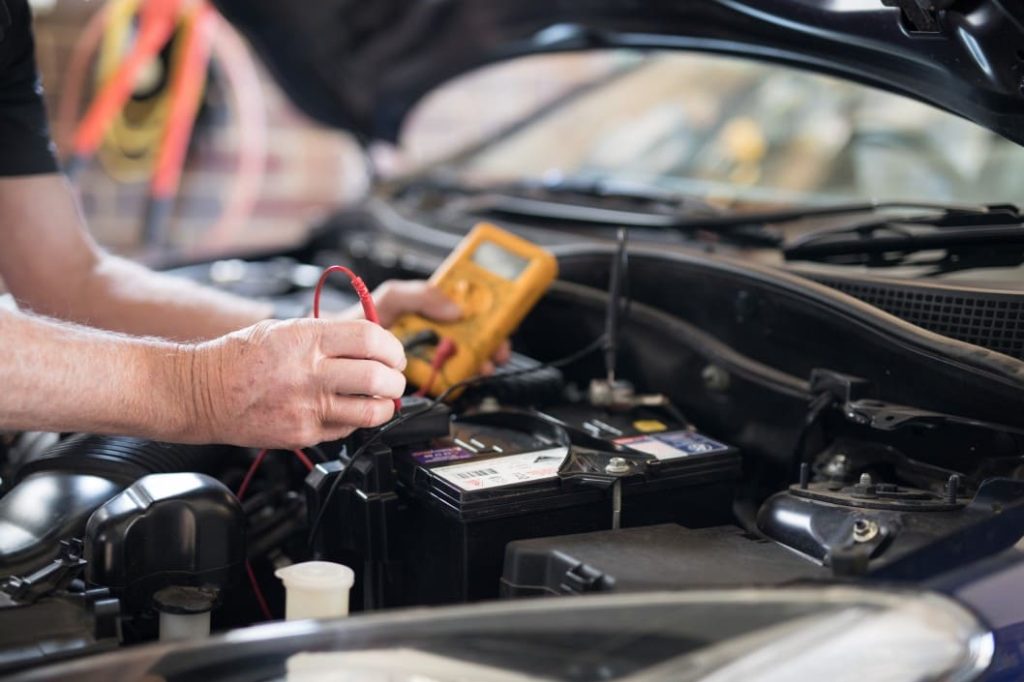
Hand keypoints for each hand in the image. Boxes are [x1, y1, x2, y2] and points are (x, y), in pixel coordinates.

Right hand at [183, 318, 405, 447]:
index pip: (370, 339)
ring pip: (370, 411)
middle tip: (394, 379)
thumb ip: (328, 334)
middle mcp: (308, 372)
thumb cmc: (241, 357)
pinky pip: (346, 430)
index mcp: (306, 339)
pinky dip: (355, 421)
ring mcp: (306, 407)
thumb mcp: (285, 328)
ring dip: (385, 405)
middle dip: (396, 380)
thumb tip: (371, 341)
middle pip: (377, 377)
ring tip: (381, 399)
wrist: (203, 393)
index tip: (394, 354)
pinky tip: (347, 411)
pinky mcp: (303, 434)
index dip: (392, 348)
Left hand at [340, 280, 512, 372]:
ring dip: (480, 363)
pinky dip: (460, 382)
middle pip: (473, 337)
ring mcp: (428, 358)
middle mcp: (432, 333)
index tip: (501, 316)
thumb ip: (418, 295)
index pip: (467, 307)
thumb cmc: (356, 322)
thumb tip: (453, 306)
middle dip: (491, 342)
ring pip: (465, 361)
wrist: (331, 355)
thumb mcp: (389, 299)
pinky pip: (447, 382)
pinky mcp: (420, 381)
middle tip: (497, 347)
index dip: (488, 312)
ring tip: (483, 363)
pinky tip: (464, 378)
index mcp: (429, 310)